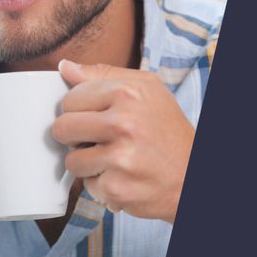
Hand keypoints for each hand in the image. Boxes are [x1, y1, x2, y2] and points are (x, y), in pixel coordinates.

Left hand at [52, 59, 193, 222]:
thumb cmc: (169, 131)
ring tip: (116, 159)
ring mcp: (120, 158)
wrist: (193, 176)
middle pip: (63, 128)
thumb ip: (104, 75)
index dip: (82, 111)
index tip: (101, 118)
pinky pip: (87, 185)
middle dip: (77, 137)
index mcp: (128, 93)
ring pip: (71, 160)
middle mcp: (124, 123)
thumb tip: (65, 68)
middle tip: (104, 140)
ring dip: (89, 163)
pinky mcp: (116, 188)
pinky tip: (123, 177)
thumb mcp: (147, 90)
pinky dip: (102, 184)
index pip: (70, 99)